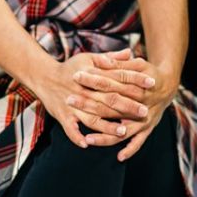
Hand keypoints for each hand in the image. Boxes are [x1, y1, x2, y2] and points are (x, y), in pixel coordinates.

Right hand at [30, 50, 150, 148]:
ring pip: (92, 118)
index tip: (152, 83)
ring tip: (123, 131)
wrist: (44, 77)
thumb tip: (129, 52)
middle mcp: (84, 92)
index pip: (118, 77)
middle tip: (145, 112)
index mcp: (92, 76)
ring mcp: (73, 106)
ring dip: (107, 126)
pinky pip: (70, 129)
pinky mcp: (63, 116)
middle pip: (109, 101)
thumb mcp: (89, 58)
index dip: (135, 80)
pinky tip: (87, 144)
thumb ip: (110, 58)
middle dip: (127, 107)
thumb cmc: (70, 68)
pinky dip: (76, 137)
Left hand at [72, 51, 178, 160]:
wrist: (168, 86)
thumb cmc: (148, 73)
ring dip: (105, 136)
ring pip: (122, 130)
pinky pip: (139, 142)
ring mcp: (144, 119)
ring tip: (88, 139)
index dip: (92, 79)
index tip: (75, 76)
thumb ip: (120, 64)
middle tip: (69, 100)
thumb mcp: (137, 65)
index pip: (110, 82)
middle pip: (110, 105)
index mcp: (135, 86)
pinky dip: (130, 149)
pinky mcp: (148, 128)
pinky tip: (119, 157)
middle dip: (88, 103)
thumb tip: (103, 60)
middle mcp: (139, 104)